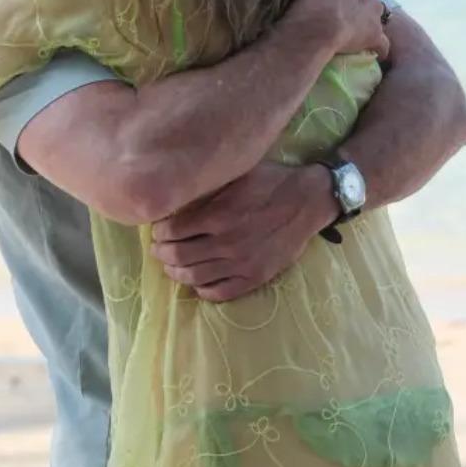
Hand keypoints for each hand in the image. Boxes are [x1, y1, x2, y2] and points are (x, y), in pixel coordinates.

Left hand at [150, 159, 337, 301]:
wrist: (308, 201)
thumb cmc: (271, 182)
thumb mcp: (236, 174)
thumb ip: (208, 186)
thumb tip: (177, 190)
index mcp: (218, 215)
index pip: (173, 230)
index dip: (159, 231)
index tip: (157, 229)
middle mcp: (226, 242)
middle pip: (178, 256)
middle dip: (161, 253)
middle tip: (159, 248)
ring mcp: (241, 263)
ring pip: (194, 277)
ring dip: (176, 273)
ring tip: (171, 266)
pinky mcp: (255, 277)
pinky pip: (220, 292)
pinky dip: (202, 290)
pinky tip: (197, 281)